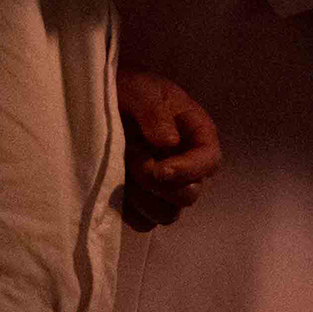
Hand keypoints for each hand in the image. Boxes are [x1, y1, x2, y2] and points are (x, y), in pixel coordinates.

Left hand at [116, 70, 219, 231]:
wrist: (102, 102)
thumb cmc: (129, 90)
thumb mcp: (141, 90)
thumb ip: (155, 112)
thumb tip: (169, 143)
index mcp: (197, 135)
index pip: (210, 163)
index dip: (188, 170)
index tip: (158, 169)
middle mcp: (186, 165)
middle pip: (188, 195)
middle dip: (158, 184)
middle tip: (132, 159)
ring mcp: (165, 186)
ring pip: (167, 214)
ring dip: (142, 199)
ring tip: (123, 173)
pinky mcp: (142, 202)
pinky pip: (143, 221)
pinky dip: (130, 210)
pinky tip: (116, 186)